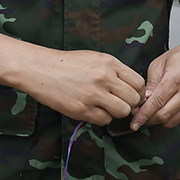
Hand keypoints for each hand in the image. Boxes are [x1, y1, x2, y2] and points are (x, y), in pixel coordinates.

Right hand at [16, 48, 144, 124]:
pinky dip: (102, 118)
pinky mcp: (82, 109)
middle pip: (133, 99)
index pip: (139, 83)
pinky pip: (105, 120)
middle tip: (118, 103)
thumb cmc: (67, 64)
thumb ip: (115, 71)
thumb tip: (133, 88)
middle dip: (129, 104)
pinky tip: (93, 110)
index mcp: (109, 63)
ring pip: (122, 112)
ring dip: (117, 112)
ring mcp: (93, 94)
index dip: (137, 92)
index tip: (130, 95)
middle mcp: (104, 78)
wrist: (40, 69)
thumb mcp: (95, 58)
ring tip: (106, 107)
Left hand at [131, 37, 179, 129]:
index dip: (143, 114)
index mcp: (177, 77)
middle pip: (164, 115)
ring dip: (159, 120)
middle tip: (139, 116)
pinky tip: (166, 109)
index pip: (157, 102)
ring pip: (171, 122)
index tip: (134, 122)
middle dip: (148, 120)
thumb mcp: (159, 64)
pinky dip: (170, 119)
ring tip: (153, 111)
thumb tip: (142, 101)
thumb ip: (150, 84)